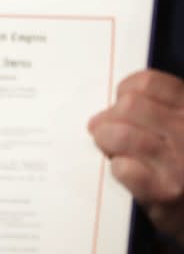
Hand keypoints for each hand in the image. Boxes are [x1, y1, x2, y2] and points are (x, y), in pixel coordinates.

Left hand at [89, 70, 183, 245]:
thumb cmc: (180, 163)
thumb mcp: (176, 127)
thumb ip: (150, 110)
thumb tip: (101, 116)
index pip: (147, 83)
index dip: (125, 92)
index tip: (122, 105)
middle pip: (129, 106)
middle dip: (110, 118)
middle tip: (107, 132)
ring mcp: (178, 164)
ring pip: (121, 134)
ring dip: (106, 141)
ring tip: (110, 149)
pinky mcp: (165, 193)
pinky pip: (124, 168)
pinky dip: (117, 167)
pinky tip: (124, 171)